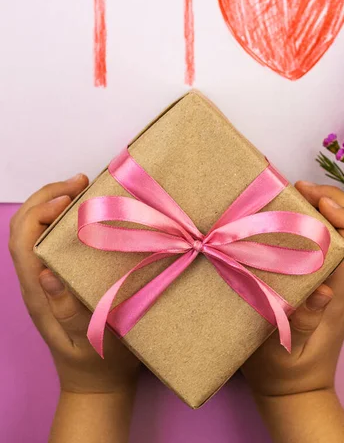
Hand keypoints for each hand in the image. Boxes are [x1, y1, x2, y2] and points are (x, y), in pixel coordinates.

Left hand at [9, 174, 139, 395]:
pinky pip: (55, 243)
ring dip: (55, 205)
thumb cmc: (97, 364)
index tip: (73, 195)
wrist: (98, 384)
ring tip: (83, 188)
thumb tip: (45, 273)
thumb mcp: (87, 340)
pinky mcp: (62, 283)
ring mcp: (48, 282)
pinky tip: (89, 215)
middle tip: (81, 181)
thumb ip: (67, 310)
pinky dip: (67, 221)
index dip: (41, 210)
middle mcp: (38, 283)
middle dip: (47, 197)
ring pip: (37, 233)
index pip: (23, 241)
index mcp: (39, 294)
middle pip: (25, 229)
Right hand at [242, 182, 343, 398]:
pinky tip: (298, 216)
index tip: (317, 198)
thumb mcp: (286, 351)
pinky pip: (334, 243)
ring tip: (300, 193)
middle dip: (338, 201)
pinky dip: (322, 221)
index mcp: (339, 297)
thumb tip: (326, 289)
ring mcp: (339, 282)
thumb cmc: (286, 371)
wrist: (296, 391)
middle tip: (302, 186)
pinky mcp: (328, 282)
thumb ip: (303, 323)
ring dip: (332, 206)